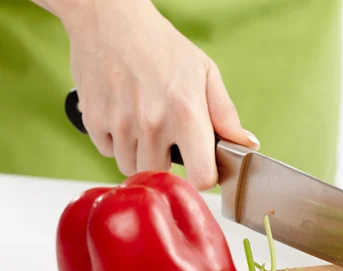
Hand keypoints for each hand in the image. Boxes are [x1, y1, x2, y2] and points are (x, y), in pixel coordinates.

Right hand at [60, 0, 258, 188]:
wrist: (111, 19)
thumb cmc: (162, 46)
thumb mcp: (205, 73)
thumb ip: (226, 114)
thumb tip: (247, 144)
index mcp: (187, 114)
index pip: (200, 177)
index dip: (203, 176)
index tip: (200, 167)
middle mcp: (153, 123)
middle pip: (161, 174)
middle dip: (166, 161)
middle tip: (167, 136)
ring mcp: (120, 124)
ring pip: (131, 167)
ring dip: (140, 153)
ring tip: (144, 123)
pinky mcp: (94, 121)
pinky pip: (107, 152)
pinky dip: (116, 141)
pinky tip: (123, 116)